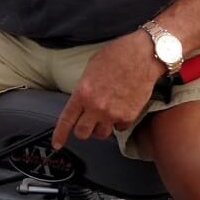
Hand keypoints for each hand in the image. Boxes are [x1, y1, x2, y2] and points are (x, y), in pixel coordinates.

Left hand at [51, 30, 165, 149]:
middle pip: (83, 133)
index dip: (60, 134)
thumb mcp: (91, 68)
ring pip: (101, 134)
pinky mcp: (129, 116)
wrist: (142, 55)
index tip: (57, 143)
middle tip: (86, 123)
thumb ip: (84, 88)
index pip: (67, 120)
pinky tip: (120, 109)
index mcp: (83, 93)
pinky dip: (118, 122)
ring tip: (104, 115)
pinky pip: (119, 128)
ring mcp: (113, 114)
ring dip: (100, 127)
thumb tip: (81, 99)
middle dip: (82, 129)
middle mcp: (96, 107)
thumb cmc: (117, 55)